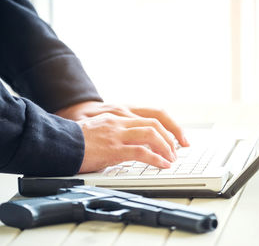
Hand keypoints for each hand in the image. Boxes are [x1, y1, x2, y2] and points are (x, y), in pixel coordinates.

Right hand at [56, 101, 188, 146]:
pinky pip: (141, 152)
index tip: (178, 136)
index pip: (153, 114)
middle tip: (179, 149)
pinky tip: (162, 165)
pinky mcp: (113, 148)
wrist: (58, 141)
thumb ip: (120, 131)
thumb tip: (139, 143)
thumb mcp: (102, 128)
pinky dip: (155, 159)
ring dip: (166, 147)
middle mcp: (121, 120)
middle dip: (172, 136)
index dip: (169, 125)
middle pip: (156, 123)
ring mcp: (117, 134)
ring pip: (151, 135)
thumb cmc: (78, 138)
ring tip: (171, 158)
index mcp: (120, 114)